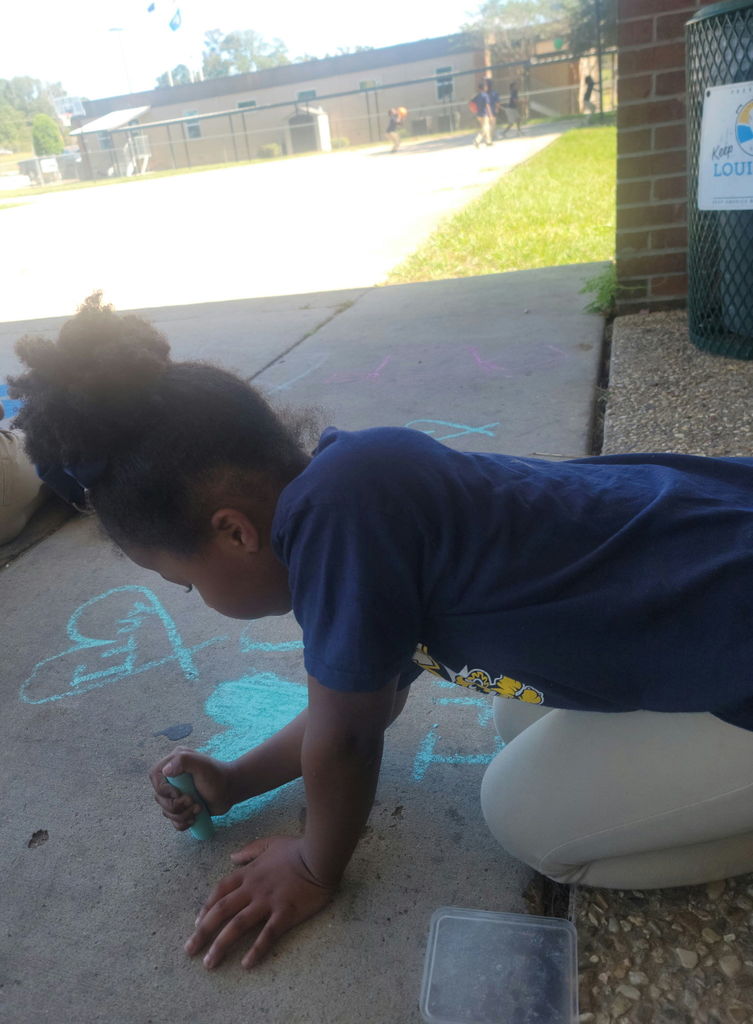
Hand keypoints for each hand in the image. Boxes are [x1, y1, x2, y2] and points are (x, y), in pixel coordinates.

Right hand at [149, 748, 233, 830]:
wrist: (230, 790)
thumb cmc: (217, 775)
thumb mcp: (201, 764)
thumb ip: (183, 761)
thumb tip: (165, 771)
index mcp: (173, 764)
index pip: (154, 776)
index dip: (163, 789)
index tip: (178, 793)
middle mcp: (172, 779)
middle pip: (159, 797)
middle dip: (176, 805)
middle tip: (193, 801)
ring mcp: (176, 794)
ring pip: (166, 811)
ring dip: (182, 814)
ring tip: (198, 808)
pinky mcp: (182, 807)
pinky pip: (173, 821)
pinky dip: (182, 823)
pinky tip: (195, 818)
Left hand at [186, 835, 336, 968]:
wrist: (319, 854)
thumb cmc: (296, 848)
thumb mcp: (269, 843)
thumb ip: (250, 851)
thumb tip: (232, 857)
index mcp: (249, 874)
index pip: (220, 891)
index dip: (206, 908)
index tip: (196, 924)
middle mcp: (253, 889)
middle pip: (222, 911)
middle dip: (203, 932)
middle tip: (189, 951)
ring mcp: (268, 902)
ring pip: (238, 925)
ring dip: (221, 945)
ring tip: (209, 963)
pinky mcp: (285, 913)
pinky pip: (268, 934)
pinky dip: (256, 950)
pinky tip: (246, 964)